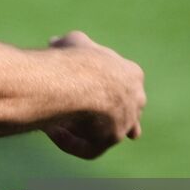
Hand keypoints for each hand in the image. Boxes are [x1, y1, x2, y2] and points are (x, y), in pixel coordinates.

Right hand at [41, 31, 144, 158]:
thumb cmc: (77, 56)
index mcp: (132, 74)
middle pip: (127, 111)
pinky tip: (53, 132)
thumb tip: (55, 43)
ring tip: (57, 125)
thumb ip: (68, 44)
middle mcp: (136, 98)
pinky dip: (70, 143)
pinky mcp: (114, 137)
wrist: (80, 78)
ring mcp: (128, 120)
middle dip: (108, 115)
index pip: (126, 84)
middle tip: (81, 116)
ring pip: (109, 132)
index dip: (108, 89)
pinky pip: (89, 148)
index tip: (86, 89)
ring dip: (85, 130)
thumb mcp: (74, 41)